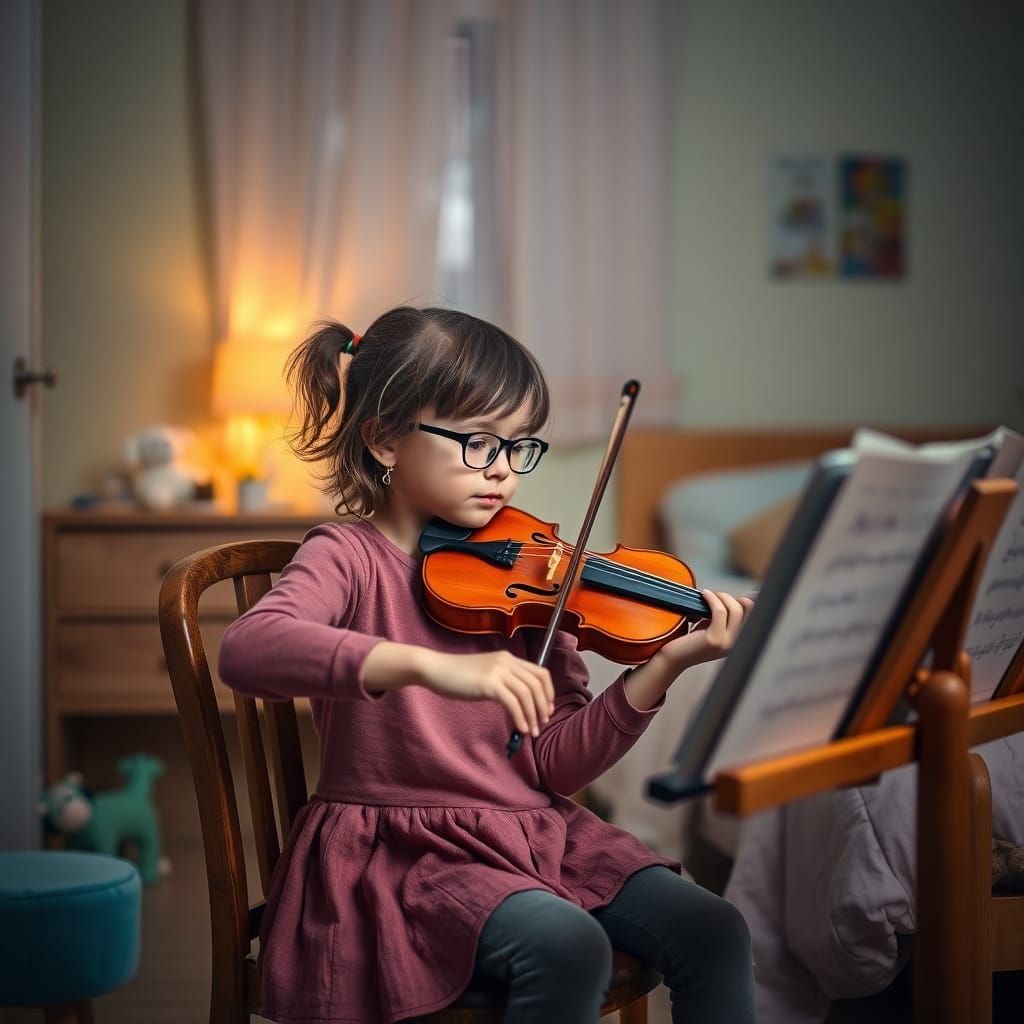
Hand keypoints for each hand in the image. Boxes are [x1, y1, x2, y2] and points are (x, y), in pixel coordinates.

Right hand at [416, 649, 555, 737]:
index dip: (548, 693)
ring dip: (533, 715)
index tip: (546, 710)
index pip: (541, 673)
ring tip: (533, 731)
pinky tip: (521, 729)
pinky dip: (520, 717)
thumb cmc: (457, 675)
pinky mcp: (488, 684)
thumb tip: (519, 703)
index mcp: (509, 658)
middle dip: (543, 706)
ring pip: (527, 694)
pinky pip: (512, 703)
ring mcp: (498, 671)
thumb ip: (503, 682)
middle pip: (537, 684)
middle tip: (542, 723)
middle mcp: (507, 662)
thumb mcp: (486, 674)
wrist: (435, 668)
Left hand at [655, 589, 754, 673]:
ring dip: (721, 596)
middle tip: (714, 595)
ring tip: (708, 594)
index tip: (732, 596)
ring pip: (734, 610)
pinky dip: (712, 599)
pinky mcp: (714, 640)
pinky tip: (704, 594)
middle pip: (743, 610)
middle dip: (729, 597)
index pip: (753, 617)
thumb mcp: (710, 627)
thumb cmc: (688, 641)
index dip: (745, 602)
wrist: (673, 657)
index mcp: (736, 642)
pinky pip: (719, 611)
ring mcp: (726, 643)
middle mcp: (735, 644)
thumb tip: (730, 599)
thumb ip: (722, 618)